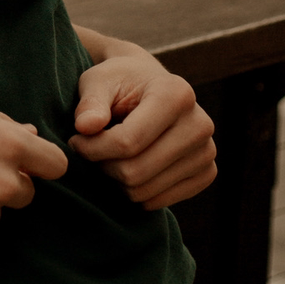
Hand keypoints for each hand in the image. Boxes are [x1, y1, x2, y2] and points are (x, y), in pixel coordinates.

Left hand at [69, 47, 215, 209]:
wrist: (148, 86)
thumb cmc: (119, 83)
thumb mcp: (98, 82)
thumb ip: (90, 103)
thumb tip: (85, 127)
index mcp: (177, 94)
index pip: (128, 142)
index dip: (92, 148)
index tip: (77, 139)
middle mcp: (200, 123)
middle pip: (136, 171)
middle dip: (103, 166)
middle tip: (91, 151)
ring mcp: (207, 151)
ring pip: (145, 191)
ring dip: (117, 180)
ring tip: (109, 156)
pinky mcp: (207, 173)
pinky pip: (159, 201)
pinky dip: (136, 192)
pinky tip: (130, 166)